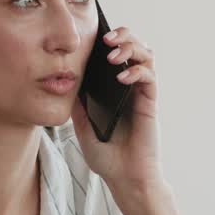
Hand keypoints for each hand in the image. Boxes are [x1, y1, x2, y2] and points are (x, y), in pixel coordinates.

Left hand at [71, 25, 163, 194]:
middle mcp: (129, 87)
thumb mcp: (82, 126)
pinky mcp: (150, 103)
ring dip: (131, 47)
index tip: (92, 36)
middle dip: (123, 35)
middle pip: (134, 46)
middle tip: (107, 39)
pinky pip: (148, 77)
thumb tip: (64, 80)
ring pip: (146, 55)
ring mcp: (140, 93)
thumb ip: (78, 104)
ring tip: (113, 54)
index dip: (108, 40)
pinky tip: (122, 78)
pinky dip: (136, 72)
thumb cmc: (106, 157)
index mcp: (112, 89)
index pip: (114, 54)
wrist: (124, 179)